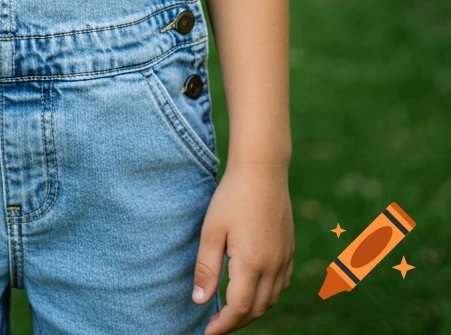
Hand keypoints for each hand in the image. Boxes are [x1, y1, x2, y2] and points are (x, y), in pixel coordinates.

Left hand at [191, 161, 293, 332]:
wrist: (262, 169)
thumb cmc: (232, 196)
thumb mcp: (212, 230)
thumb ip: (206, 268)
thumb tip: (199, 301)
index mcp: (252, 263)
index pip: (238, 309)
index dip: (222, 325)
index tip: (207, 332)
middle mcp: (273, 266)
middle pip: (256, 309)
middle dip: (236, 322)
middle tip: (215, 324)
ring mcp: (284, 258)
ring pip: (271, 300)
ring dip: (252, 311)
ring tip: (231, 311)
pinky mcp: (289, 249)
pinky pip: (281, 285)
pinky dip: (267, 296)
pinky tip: (254, 291)